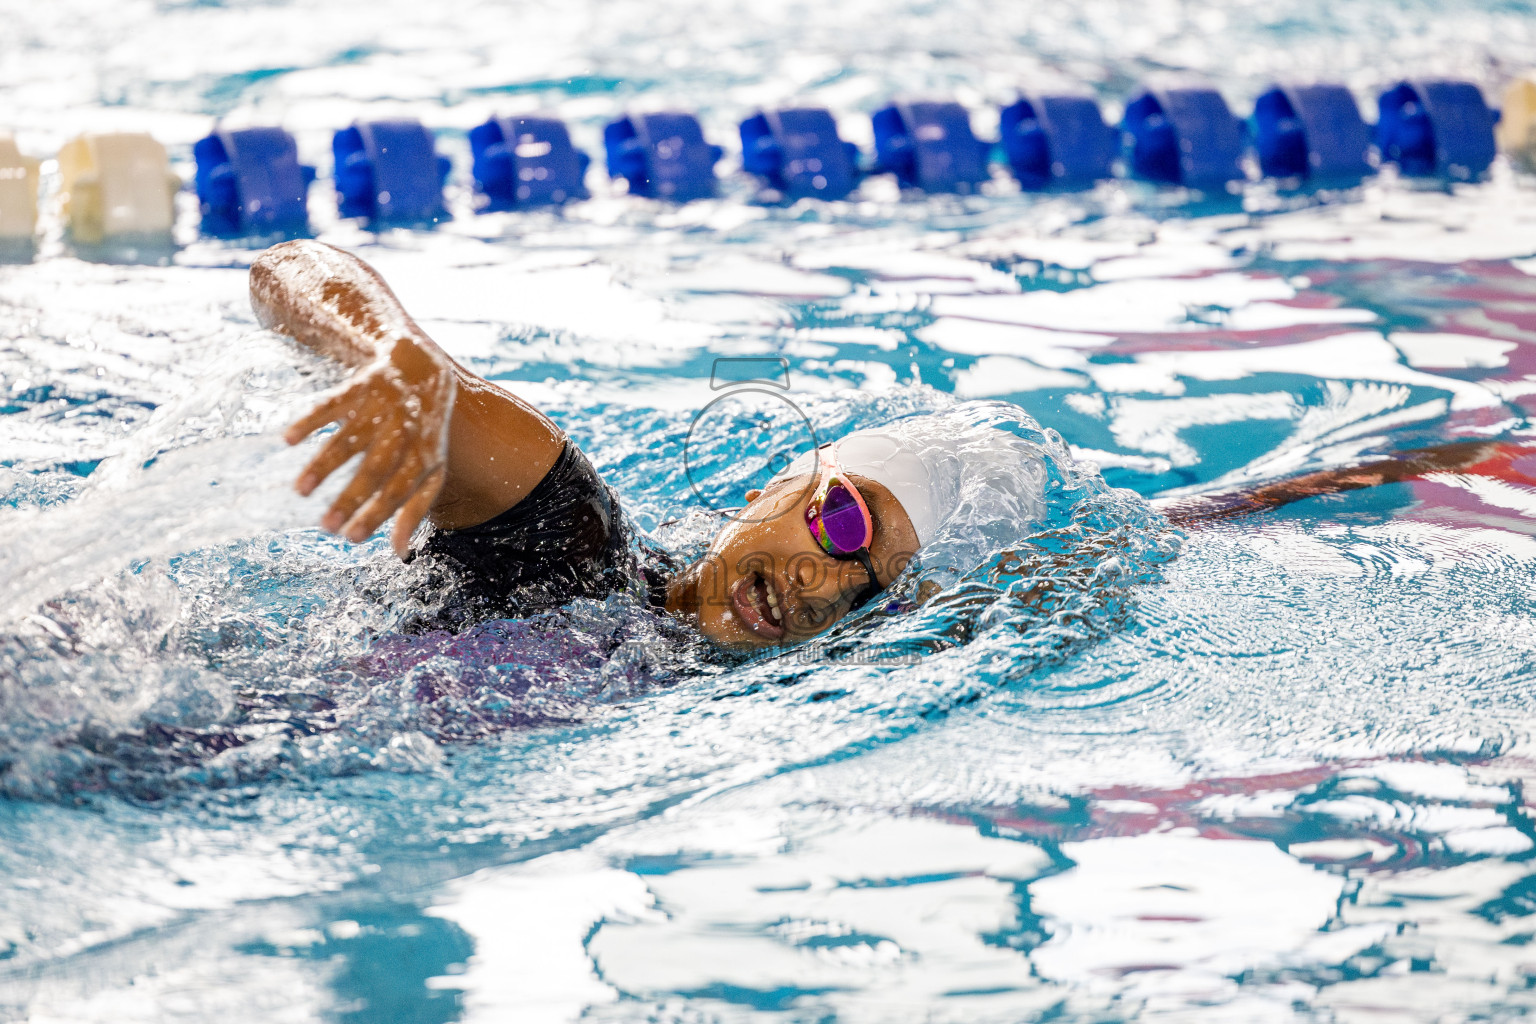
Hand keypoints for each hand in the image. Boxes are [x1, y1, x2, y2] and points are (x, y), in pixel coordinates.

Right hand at [284, 341, 454, 557]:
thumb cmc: (423, 433)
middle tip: (325, 526)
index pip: (401, 490)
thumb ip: (415, 509)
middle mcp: (406, 430)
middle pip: (377, 468)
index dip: (378, 514)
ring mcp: (385, 406)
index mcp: (425, 455)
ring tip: (300, 491)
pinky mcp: (363, 383)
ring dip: (325, 464)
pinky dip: (311, 420)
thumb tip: (401, 554)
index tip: (350, 538)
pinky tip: (288, 440)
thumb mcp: (429, 469)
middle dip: (352, 498)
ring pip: (351, 438)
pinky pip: (334, 402)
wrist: (423, 369)